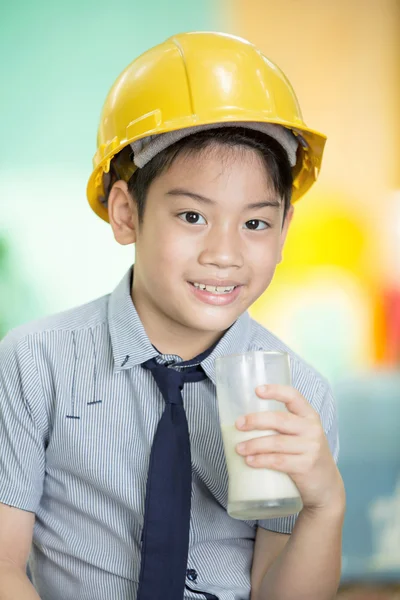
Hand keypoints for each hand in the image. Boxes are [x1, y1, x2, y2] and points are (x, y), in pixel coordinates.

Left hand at [235, 384, 344, 512]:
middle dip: (255, 421)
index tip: (257, 390)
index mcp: (309, 416)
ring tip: (239, 448)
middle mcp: (312, 429)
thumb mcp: (302, 434)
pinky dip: (261, 460)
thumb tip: (246, 421)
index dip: (275, 391)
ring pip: (276, 442)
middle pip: (279, 420)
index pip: (293, 396)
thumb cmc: (306, 454)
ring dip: (254, 445)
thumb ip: (283, 425)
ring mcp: (311, 448)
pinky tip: (250, 461)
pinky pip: (278, 461)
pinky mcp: (306, 466)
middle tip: (238, 424)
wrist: (326, 485)